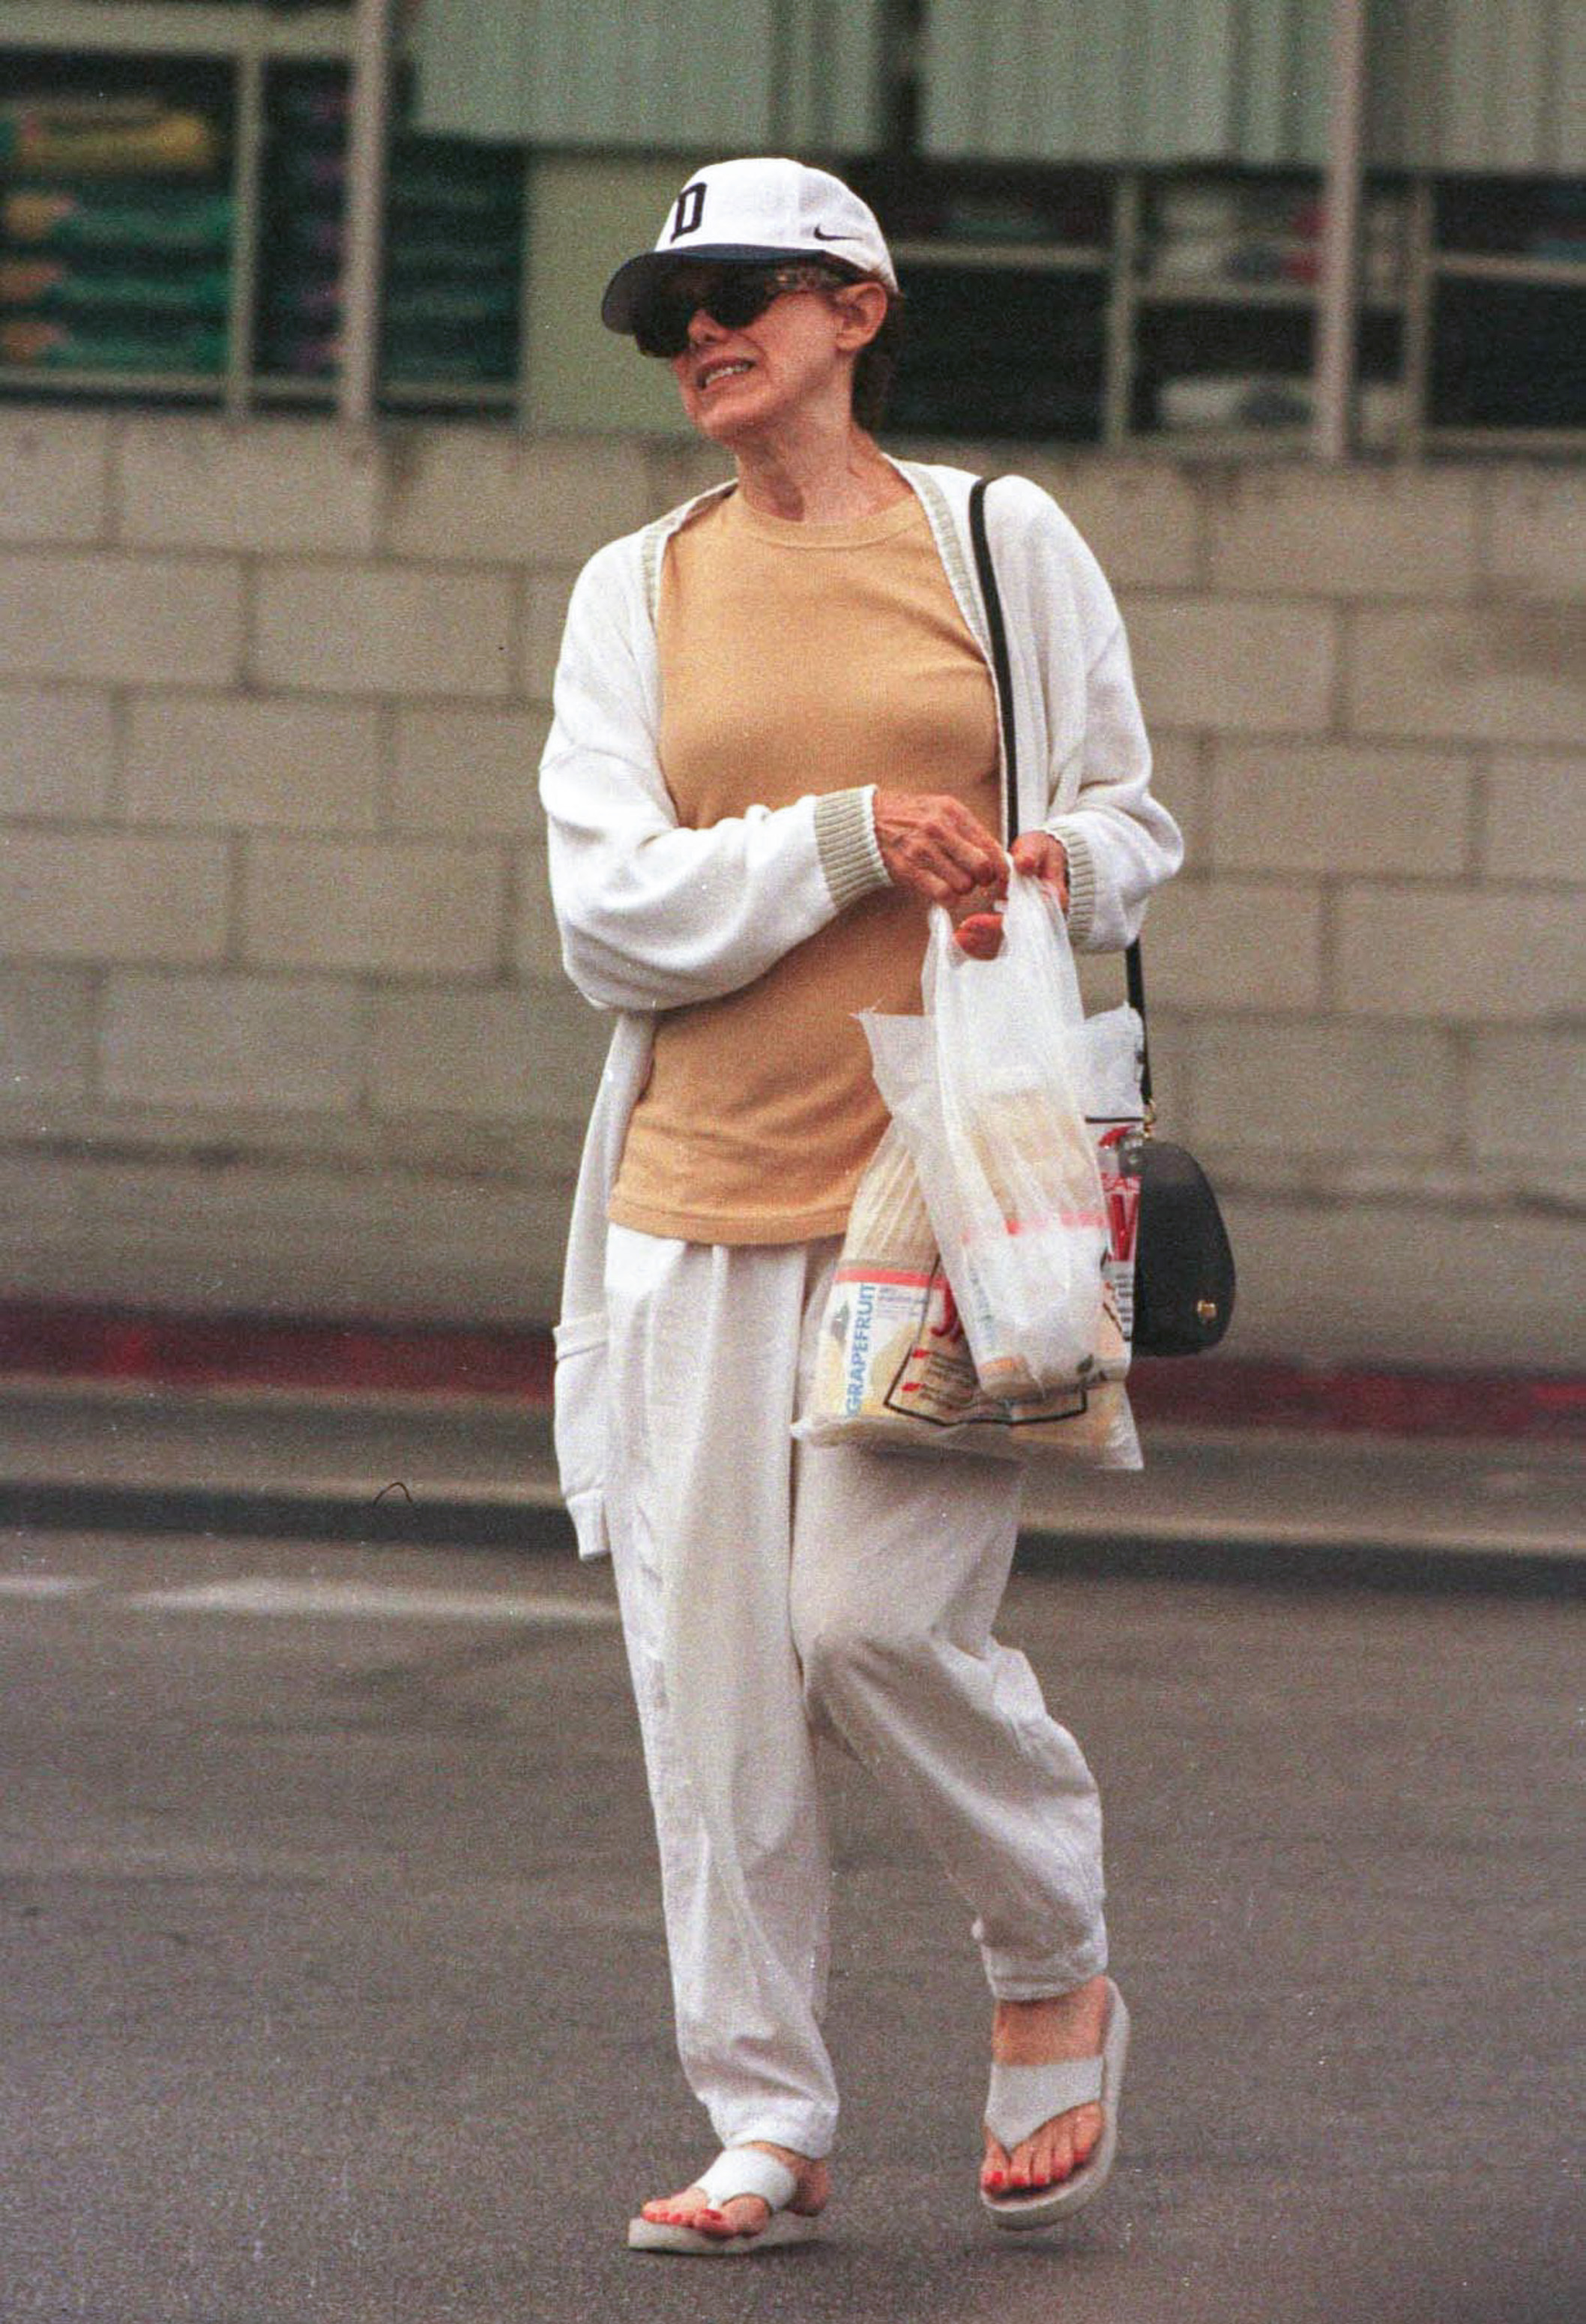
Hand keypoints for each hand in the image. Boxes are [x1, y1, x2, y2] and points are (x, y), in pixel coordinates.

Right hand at [873, 791, 1004, 906]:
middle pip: (981, 867)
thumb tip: (995, 857)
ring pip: (964, 884)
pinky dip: (947, 899)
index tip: (1000, 878)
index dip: (1000, 868)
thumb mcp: (941, 811)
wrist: (867, 821)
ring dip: (961, 889)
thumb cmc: (908, 818)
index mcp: (953, 812)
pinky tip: (940, 891)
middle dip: (981, 879)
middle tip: (973, 879)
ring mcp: (923, 849)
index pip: (991, 845)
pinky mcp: (909, 869)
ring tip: (950, 880)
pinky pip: (943, 894)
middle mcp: (940, 829)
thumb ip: (967, 831)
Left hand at [955, 831, 1068, 957]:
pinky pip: (1000, 943)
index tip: (971, 921)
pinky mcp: (1018, 928)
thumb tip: (1024, 864)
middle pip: (1013, 938)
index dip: (996, 924)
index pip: (1023, 920)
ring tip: (957, 939)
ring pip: (1006, 944)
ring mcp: (1031, 926)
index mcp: (1053, 901)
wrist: (1041, 857)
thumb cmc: (1038, 852)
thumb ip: (1031, 855)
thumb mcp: (1037, 847)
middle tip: (959, 935)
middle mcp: (1043, 920)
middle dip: (984, 937)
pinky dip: (981, 945)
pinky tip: (961, 941)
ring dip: (981, 945)